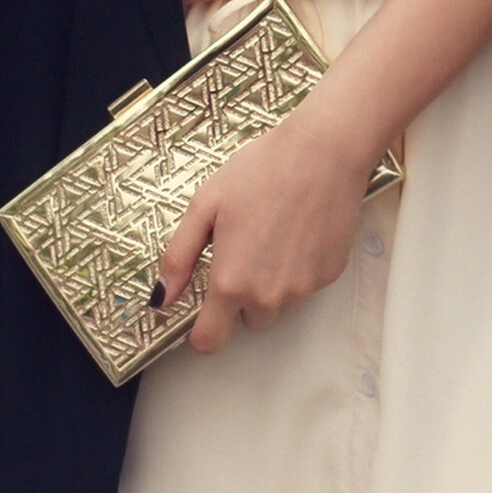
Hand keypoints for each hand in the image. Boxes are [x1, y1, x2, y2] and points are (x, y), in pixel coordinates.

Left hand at [154, 106, 380, 353]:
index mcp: (231, 281)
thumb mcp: (205, 206)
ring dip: (270, 282)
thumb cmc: (263, 171)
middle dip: (241, 298)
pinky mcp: (328, 275)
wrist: (323, 152)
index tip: (201, 318)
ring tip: (272, 233)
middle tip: (243, 250)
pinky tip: (296, 231)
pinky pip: (304, 285)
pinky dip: (297, 267)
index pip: (210, 340)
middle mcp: (268, 294)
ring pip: (278, 302)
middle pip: (247, 320)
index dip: (201, 333)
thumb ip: (179, 257)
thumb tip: (162, 296)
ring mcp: (302, 288)